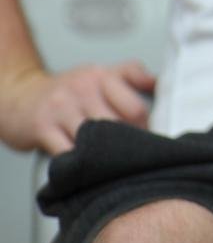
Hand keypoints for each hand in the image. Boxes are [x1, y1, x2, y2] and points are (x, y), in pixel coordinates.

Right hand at [0, 61, 154, 153]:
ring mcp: (61, 108)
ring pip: (94, 140)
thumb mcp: (101, 73)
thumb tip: (162, 83)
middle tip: (133, 159)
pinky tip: (88, 169)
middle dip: (128, 146)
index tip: (147, 142)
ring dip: (106, 157)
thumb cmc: (68, 91)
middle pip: (118, 126)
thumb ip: (133, 75)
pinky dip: (80, 164)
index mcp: (102, 76)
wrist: (20, 97)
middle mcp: (82, 89)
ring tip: (114, 167)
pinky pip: (67, 152)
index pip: (136, 108)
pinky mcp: (42, 127)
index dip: (145, 131)